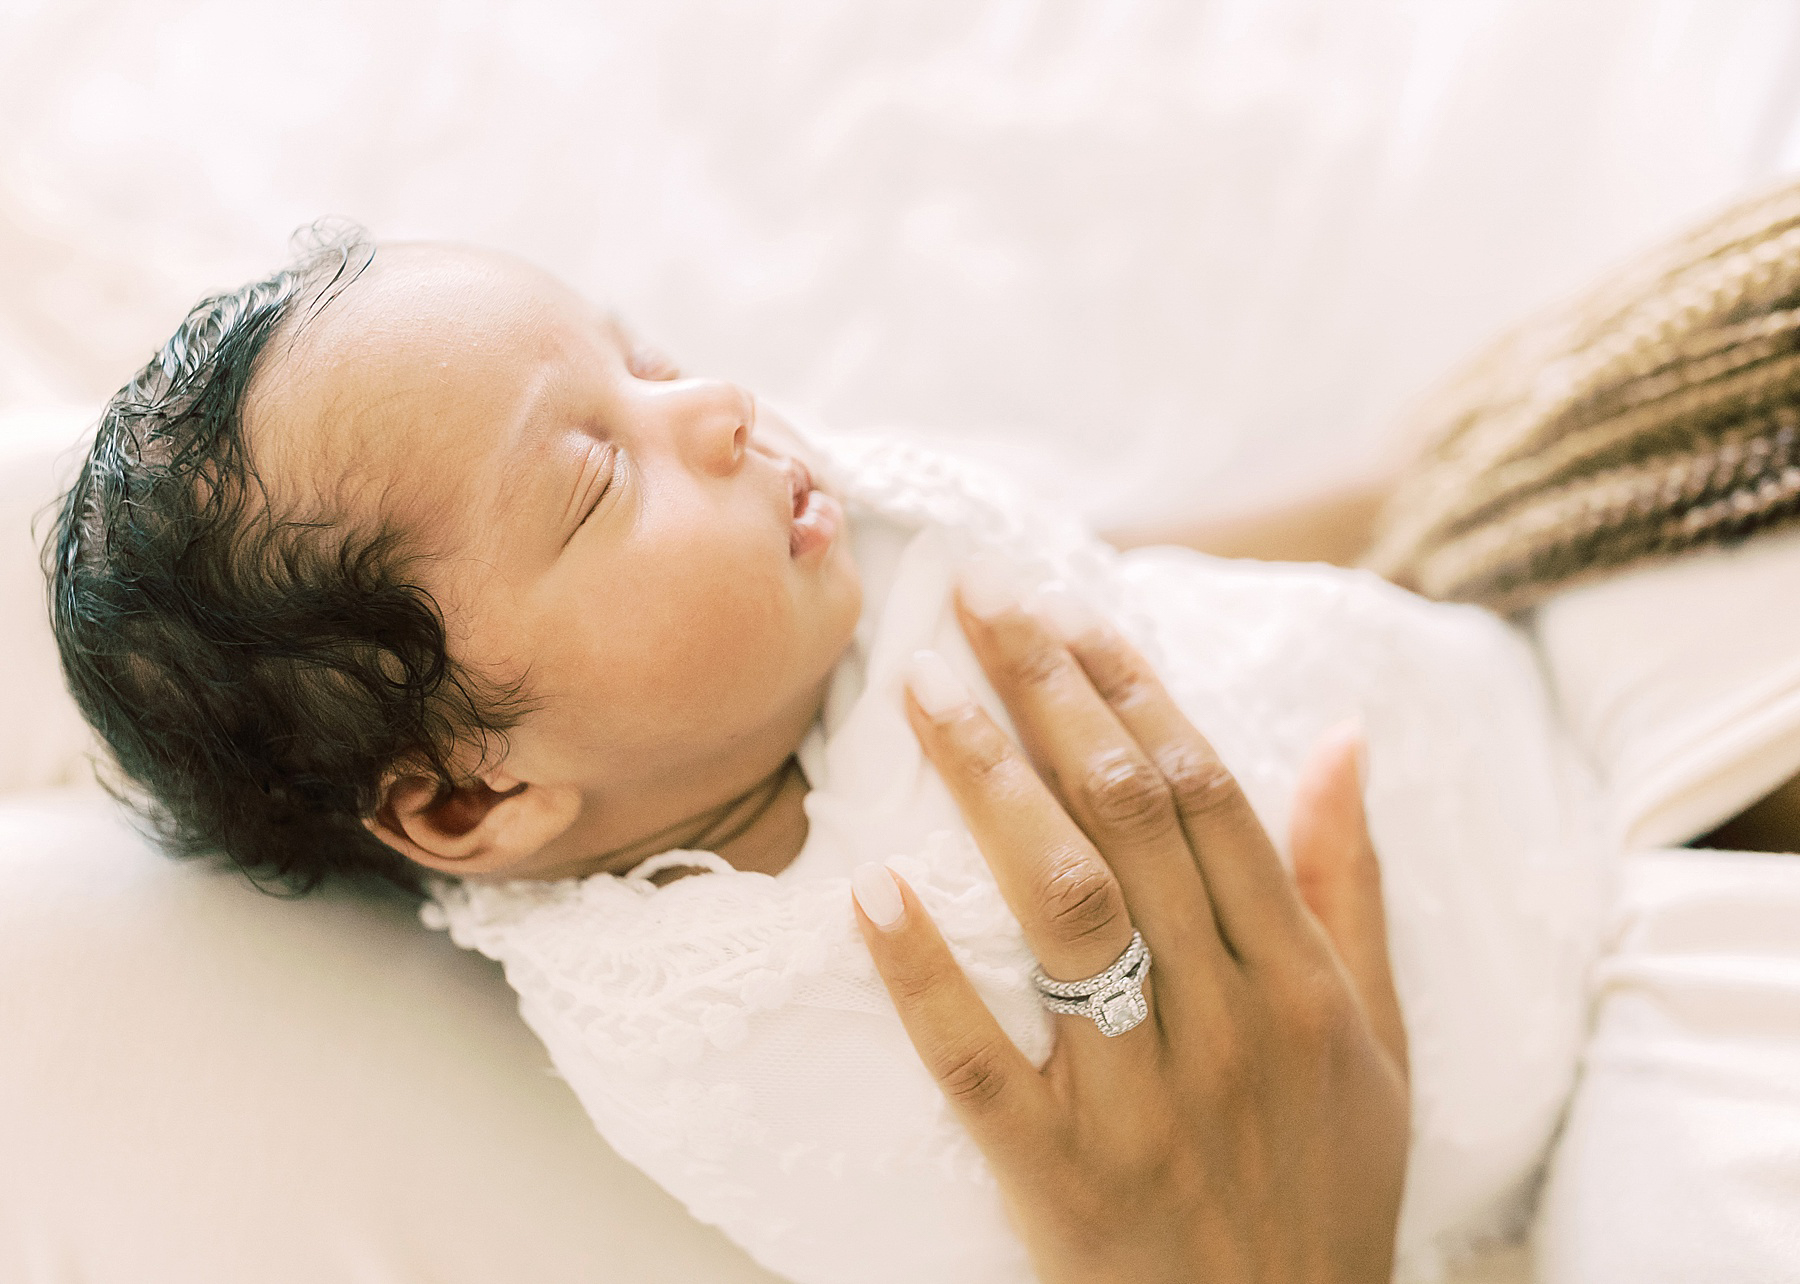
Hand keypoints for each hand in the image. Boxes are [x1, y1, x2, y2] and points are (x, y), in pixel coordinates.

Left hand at [851, 577, 1409, 1283]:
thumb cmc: (1327, 1182)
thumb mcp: (1379, 1039)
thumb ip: (1349, 885)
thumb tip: (1340, 736)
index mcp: (1299, 979)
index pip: (1208, 794)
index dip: (1132, 690)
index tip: (1066, 608)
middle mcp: (1224, 1020)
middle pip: (1129, 817)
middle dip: (1048, 693)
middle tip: (974, 598)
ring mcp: (1141, 1098)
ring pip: (1060, 908)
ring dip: (988, 785)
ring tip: (921, 692)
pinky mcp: (1059, 1173)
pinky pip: (978, 1063)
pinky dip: (923, 975)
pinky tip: (870, 890)